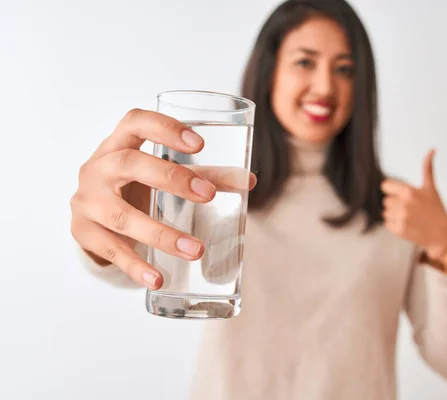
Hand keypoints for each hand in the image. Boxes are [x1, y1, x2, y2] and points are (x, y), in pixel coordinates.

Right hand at [70, 109, 256, 288]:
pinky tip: (157, 278)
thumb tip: (249, 182)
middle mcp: (98, 167)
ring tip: (196, 250)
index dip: (164, 128)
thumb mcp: (161, 174)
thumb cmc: (134, 185)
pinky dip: (136, 266)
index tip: (198, 145)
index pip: (135, 122)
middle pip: (129, 164)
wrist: (89, 214)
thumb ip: (204, 176)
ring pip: (121, 215)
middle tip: (207, 196)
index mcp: (119, 143)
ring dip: (161, 234)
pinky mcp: (83, 231)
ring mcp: (87, 200)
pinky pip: (111, 250)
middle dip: (171, 179)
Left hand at [381, 149, 446, 261]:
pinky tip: (406, 224)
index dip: (392, 190)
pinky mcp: (398, 230)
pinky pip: (386, 223)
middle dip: (395, 203)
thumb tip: (432, 149)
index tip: (401, 195)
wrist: (442, 234)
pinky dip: (394, 224)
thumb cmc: (436, 209)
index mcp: (409, 191)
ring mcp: (400, 217)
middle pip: (385, 200)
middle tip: (410, 208)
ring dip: (394, 214)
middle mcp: (403, 204)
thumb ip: (427, 168)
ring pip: (385, 212)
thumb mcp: (431, 188)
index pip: (385, 186)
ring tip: (409, 217)